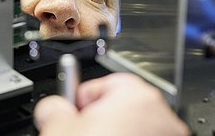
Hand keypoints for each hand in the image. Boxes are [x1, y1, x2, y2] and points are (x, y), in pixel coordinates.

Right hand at [34, 73, 189, 135]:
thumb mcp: (59, 130)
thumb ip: (54, 109)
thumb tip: (53, 107)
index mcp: (136, 96)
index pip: (106, 83)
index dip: (83, 98)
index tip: (72, 112)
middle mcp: (161, 116)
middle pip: (124, 107)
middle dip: (101, 120)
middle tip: (81, 134)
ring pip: (136, 129)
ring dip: (116, 135)